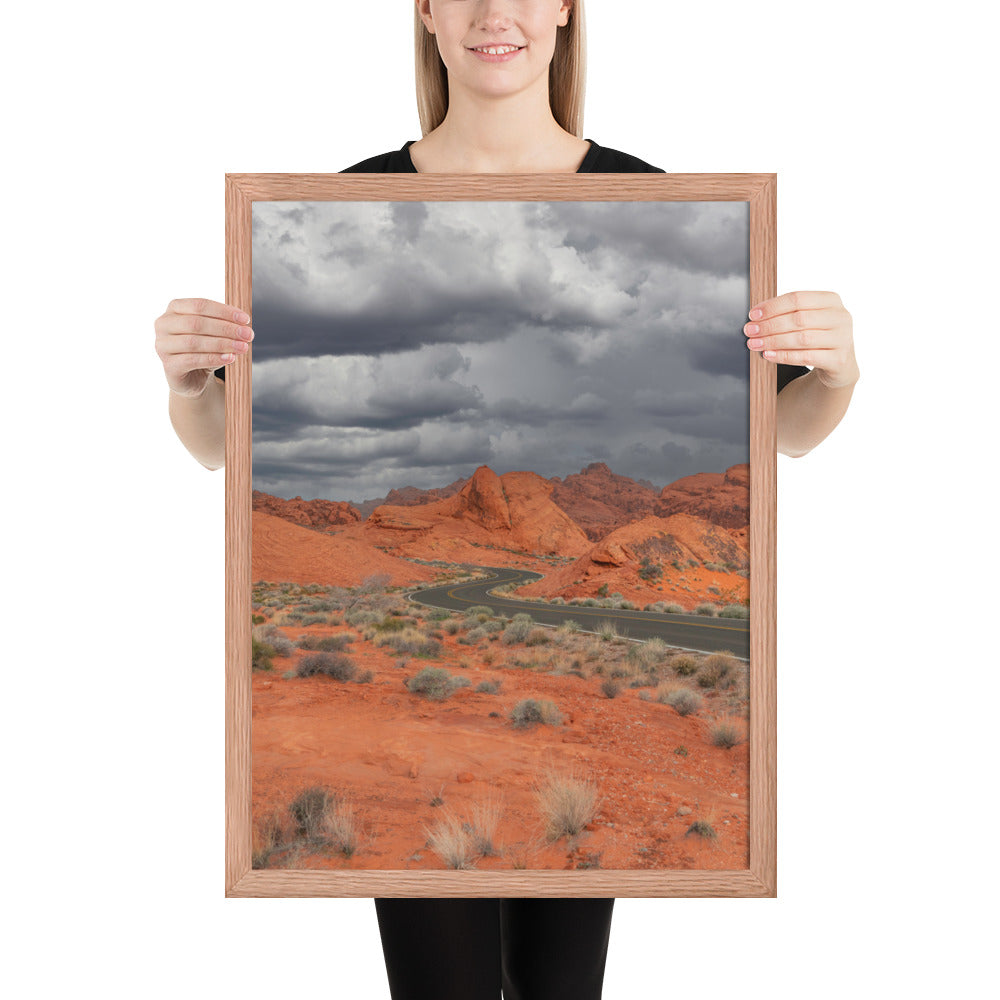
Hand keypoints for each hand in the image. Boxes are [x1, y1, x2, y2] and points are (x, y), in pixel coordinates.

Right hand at [154, 297, 253, 396]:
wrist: (192, 376)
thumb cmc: (203, 349)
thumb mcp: (214, 333)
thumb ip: (225, 327)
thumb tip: (244, 328)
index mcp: (174, 309)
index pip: (199, 305)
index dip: (224, 311)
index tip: (246, 319)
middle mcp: (163, 325)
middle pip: (197, 323)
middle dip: (226, 328)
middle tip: (248, 334)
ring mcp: (162, 345)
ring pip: (194, 342)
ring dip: (222, 344)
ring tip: (243, 347)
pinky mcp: (168, 366)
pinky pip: (192, 360)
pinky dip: (214, 358)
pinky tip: (230, 358)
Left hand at [744, 290, 858, 389]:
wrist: (840, 364)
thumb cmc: (818, 337)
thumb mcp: (809, 319)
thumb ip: (788, 313)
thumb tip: (756, 315)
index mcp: (831, 300)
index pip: (798, 298)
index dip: (773, 306)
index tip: (753, 315)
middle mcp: (841, 317)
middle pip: (798, 318)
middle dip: (769, 325)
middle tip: (749, 330)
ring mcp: (843, 339)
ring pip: (801, 338)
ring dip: (773, 341)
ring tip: (754, 344)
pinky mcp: (838, 360)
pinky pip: (806, 357)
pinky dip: (783, 356)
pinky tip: (768, 355)